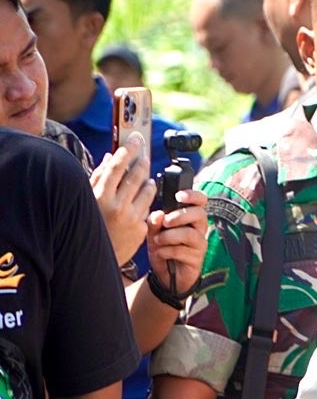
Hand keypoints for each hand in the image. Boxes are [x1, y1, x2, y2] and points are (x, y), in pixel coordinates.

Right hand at [91, 131, 156, 264]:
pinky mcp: (142, 229)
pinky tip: (143, 199)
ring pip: (148, 190)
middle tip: (144, 156)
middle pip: (136, 176)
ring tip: (146, 179)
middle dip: (142, 162)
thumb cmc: (87, 224)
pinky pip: (148, 208)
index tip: (136, 140)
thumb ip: (98, 177)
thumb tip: (109, 157)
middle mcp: (117, 206)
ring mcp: (131, 218)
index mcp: (99, 197)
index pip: (117, 167)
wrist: (92, 258)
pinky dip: (147, 201)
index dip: (128, 151)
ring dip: (148, 181)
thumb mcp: (86, 200)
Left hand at [148, 188, 209, 297]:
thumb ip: (154, 223)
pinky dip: (167, 251)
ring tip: (158, 241)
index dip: (193, 195)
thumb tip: (158, 214)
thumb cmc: (162, 249)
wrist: (165, 275)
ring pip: (190, 234)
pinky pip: (183, 251)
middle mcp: (199, 229)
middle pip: (199, 214)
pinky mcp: (197, 259)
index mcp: (190, 218)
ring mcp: (199, 244)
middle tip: (166, 222)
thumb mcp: (153, 233)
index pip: (200, 201)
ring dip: (170, 236)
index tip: (179, 196)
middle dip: (180, 216)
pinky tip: (161, 253)